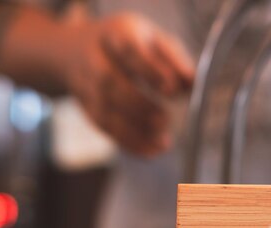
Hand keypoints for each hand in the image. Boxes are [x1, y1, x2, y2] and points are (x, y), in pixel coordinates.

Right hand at [63, 13, 193, 155]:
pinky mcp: (88, 109)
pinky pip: (106, 129)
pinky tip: (151, 151)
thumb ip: (175, 60)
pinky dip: (129, 143)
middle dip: (138, 104)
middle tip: (165, 121)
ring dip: (134, 131)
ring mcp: (87, 86)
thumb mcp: (153, 40)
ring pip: (104, 111)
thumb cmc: (129, 45)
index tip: (171, 90)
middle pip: (109, 81)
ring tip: (163, 143)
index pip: (130, 50)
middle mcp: (96, 59)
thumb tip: (193, 84)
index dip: (150, 70)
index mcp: (117, 34)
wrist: (77, 50)